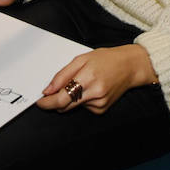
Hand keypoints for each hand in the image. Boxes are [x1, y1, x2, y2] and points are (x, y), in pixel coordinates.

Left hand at [37, 45, 156, 114]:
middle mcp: (94, 93)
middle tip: (53, 91)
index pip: (61, 98)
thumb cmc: (106, 59)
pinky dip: (82, 100)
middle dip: (55, 101)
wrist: (130, 67)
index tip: (40, 102)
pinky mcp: (102, 110)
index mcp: (88, 77)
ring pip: (73, 106)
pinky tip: (91, 89)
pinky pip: (83, 107)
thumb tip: (47, 90)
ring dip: (71, 98)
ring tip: (84, 82)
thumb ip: (62, 75)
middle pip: (65, 106)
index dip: (47, 102)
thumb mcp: (81, 59)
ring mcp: (99, 103)